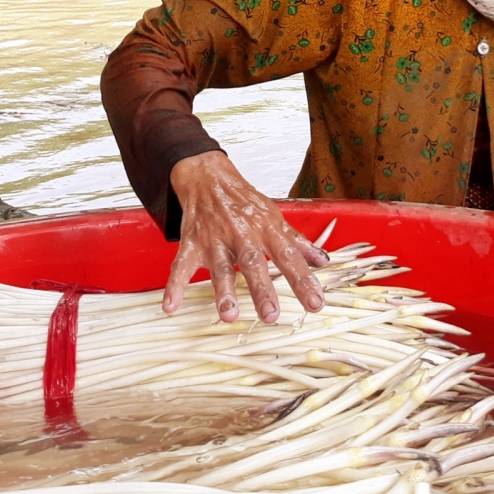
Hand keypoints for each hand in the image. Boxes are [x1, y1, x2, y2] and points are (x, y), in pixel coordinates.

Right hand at [165, 151, 327, 322]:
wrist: (208, 178)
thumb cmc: (244, 201)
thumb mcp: (275, 217)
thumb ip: (297, 242)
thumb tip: (322, 261)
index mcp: (266, 229)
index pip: (289, 257)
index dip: (303, 281)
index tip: (314, 304)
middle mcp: (242, 234)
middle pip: (253, 263)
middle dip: (262, 290)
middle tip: (270, 316)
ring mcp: (215, 240)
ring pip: (220, 267)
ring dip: (223, 291)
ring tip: (229, 315)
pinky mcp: (192, 243)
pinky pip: (181, 265)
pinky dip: (174, 286)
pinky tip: (170, 306)